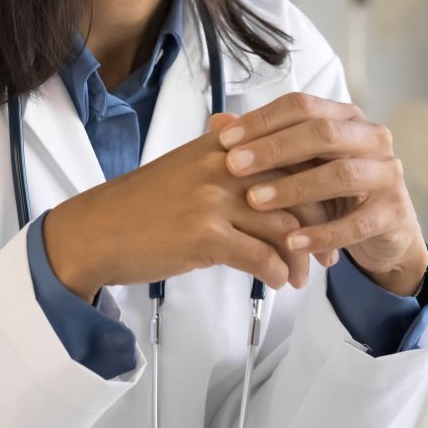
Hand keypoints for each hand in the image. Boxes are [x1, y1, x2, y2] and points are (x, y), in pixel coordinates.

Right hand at [40, 125, 314, 301]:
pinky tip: (277, 282)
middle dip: (322, 224)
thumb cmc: (142, 204)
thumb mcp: (188, 167)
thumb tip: (272, 175)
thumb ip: (230, 163)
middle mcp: (224, 166)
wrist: (96, 229)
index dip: (319, 183)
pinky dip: (277, 273)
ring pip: (285, 227)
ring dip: (301, 257)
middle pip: (298, 188)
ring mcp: (214, 200)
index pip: (292, 153)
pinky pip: (261, 256)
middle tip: (329, 251)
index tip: (331, 209)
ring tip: (303, 275)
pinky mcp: (205, 235)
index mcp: (224, 146)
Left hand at [213, 91, 427, 296]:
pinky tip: (290, 241)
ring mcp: (387, 174)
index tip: (224, 139)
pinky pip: (356, 223)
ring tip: (255, 201)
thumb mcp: (299, 165)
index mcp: (347, 118)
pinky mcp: (393, 213)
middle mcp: (372, 138)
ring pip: (341, 174)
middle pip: (323, 133)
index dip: (263, 120)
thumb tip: (217, 123)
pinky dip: (322, 233)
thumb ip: (263, 144)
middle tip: (233, 166)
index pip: (303, 106)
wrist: (383, 233)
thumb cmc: (333, 193)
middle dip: (274, 149)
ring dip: (294, 188)